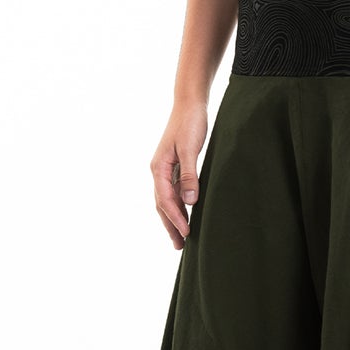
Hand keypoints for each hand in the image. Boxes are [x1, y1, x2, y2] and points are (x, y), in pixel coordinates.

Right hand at [152, 101, 207, 248]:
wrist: (189, 103)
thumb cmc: (190, 123)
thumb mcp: (191, 149)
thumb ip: (190, 175)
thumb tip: (190, 202)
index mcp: (159, 168)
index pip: (166, 200)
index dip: (176, 218)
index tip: (187, 233)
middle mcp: (158, 170)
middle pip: (162, 204)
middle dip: (170, 225)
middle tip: (179, 246)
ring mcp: (165, 168)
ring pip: (166, 199)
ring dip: (173, 217)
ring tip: (181, 236)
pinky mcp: (174, 165)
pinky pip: (173, 191)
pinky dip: (178, 205)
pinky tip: (186, 212)